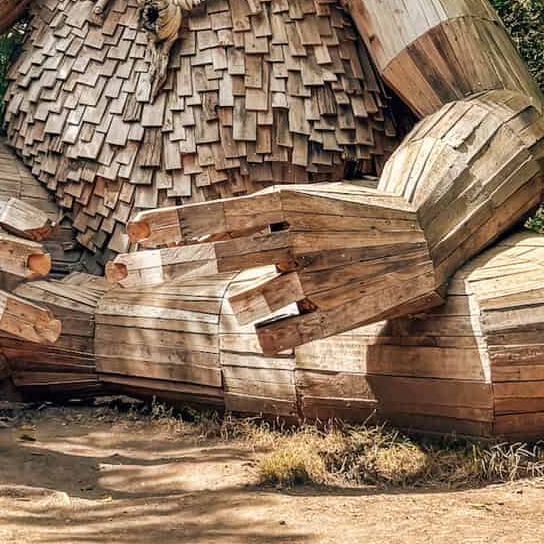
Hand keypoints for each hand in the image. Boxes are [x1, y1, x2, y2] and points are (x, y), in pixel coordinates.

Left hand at [121, 181, 440, 353]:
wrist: (427, 235)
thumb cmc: (351, 219)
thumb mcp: (304, 203)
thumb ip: (254, 221)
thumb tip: (189, 236)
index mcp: (288, 203)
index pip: (215, 215)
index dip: (168, 226)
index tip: (128, 233)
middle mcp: (298, 237)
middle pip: (214, 257)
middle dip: (157, 268)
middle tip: (115, 274)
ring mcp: (319, 278)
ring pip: (245, 306)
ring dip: (241, 308)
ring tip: (273, 297)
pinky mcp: (341, 315)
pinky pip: (278, 340)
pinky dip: (265, 339)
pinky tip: (273, 331)